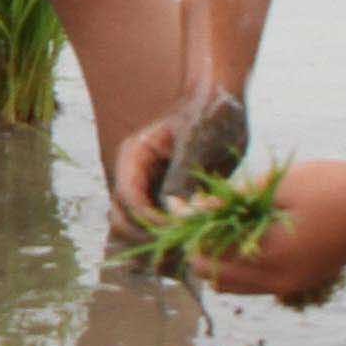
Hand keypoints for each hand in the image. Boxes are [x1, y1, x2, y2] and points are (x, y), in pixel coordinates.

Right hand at [106, 88, 250, 233]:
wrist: (223, 104)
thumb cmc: (209, 114)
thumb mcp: (198, 143)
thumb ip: (183, 177)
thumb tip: (176, 212)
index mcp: (135, 156)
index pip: (128, 197)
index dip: (148, 218)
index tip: (177, 227)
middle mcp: (136, 175)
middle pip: (122, 218)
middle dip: (145, 234)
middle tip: (178, 241)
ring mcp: (149, 189)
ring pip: (136, 227)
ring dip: (156, 240)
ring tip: (186, 242)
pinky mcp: (167, 200)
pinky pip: (158, 227)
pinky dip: (171, 237)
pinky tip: (193, 237)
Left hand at [191, 146, 345, 305]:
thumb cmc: (331, 185)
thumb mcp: (279, 186)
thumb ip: (235, 200)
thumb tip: (196, 209)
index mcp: (272, 257)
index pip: (210, 253)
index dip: (191, 230)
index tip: (182, 207)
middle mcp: (279, 281)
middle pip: (216, 277)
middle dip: (200, 249)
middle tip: (197, 217)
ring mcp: (293, 285)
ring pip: (235, 285)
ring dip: (219, 260)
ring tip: (219, 225)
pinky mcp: (303, 281)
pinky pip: (257, 284)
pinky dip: (242, 265)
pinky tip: (245, 234)